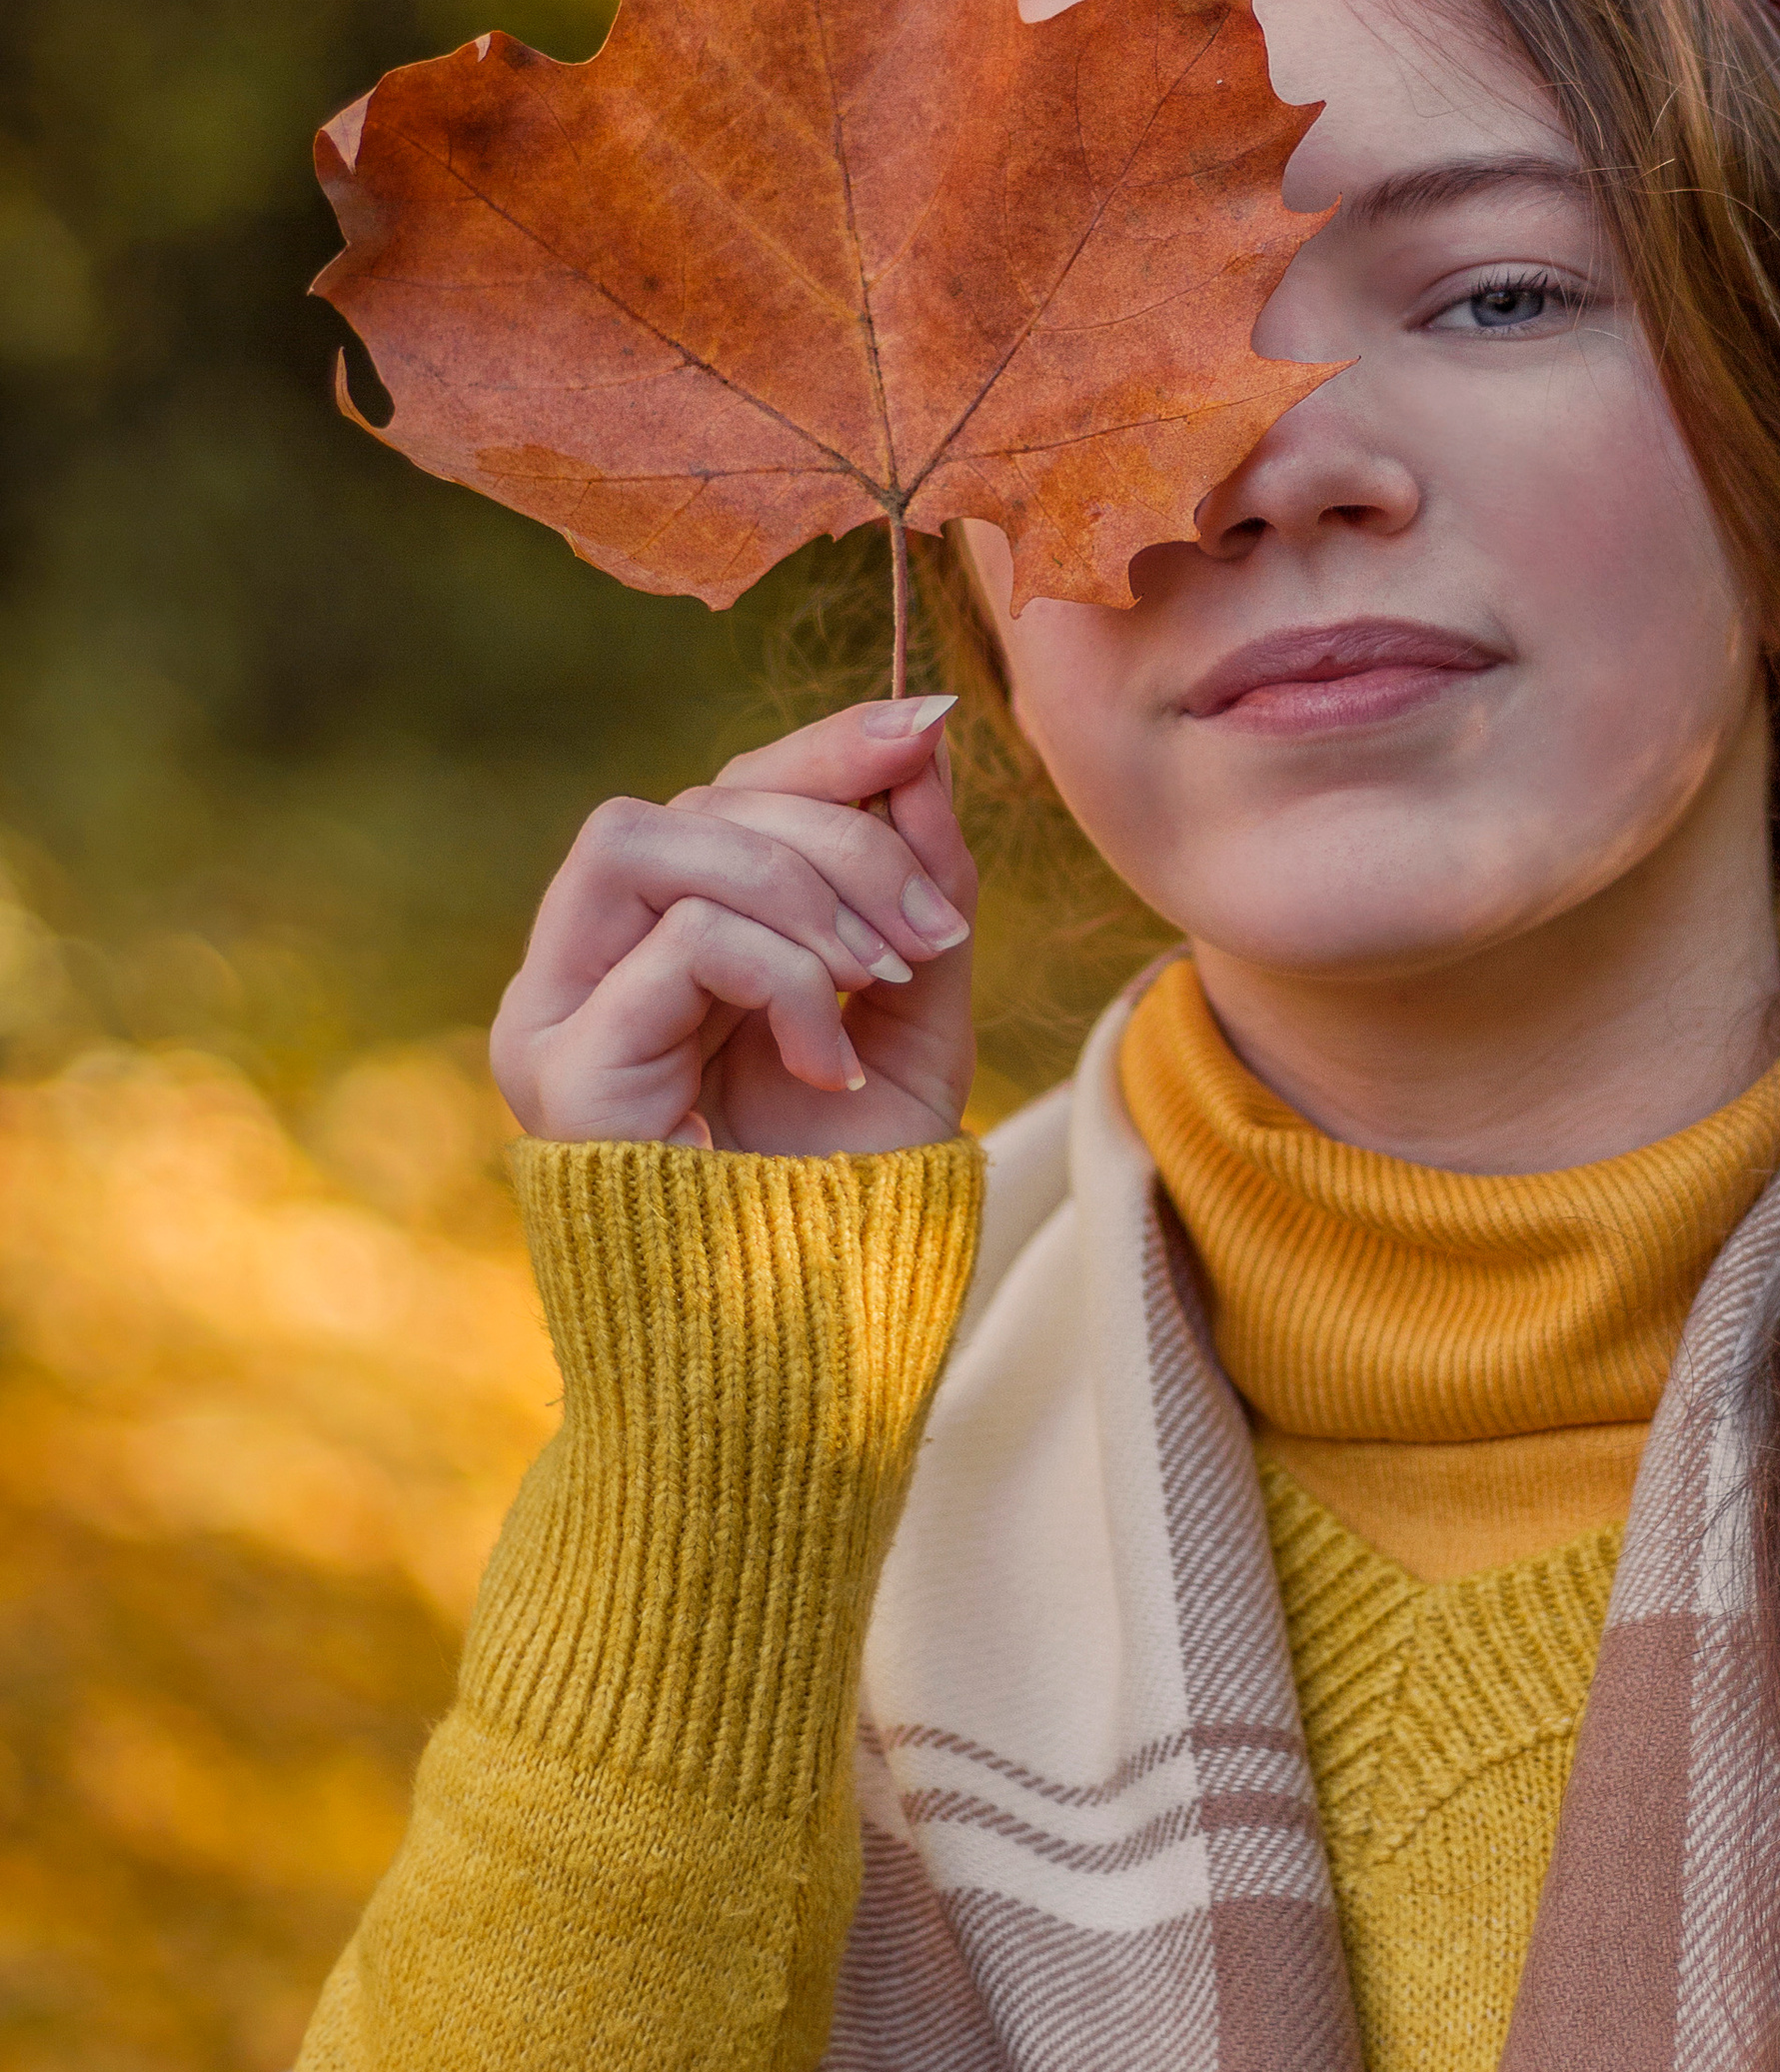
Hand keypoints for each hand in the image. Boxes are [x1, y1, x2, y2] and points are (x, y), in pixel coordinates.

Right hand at [491, 695, 976, 1156]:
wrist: (810, 1344)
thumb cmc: (849, 1194)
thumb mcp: (912, 1011)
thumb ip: (917, 879)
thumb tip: (923, 736)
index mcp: (662, 942)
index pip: (727, 793)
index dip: (825, 746)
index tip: (930, 727)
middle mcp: (587, 965)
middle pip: (696, 798)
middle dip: (840, 831)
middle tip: (933, 925)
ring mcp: (554, 1013)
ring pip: (653, 835)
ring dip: (798, 884)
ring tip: (874, 976)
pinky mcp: (562, 1065)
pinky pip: (678, 938)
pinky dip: (780, 975)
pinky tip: (826, 1057)